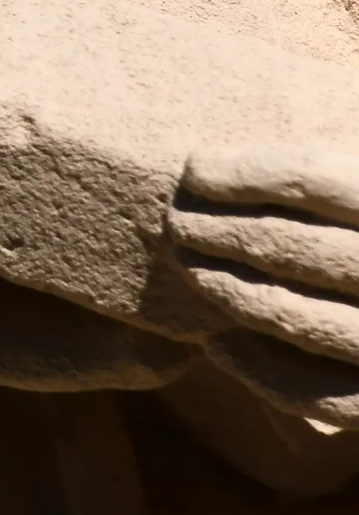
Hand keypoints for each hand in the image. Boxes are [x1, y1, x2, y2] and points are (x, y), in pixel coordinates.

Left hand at [169, 146, 358, 424]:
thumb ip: (342, 149)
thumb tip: (274, 119)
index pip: (317, 179)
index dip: (248, 173)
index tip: (193, 169)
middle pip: (301, 248)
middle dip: (226, 234)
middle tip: (172, 220)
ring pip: (305, 319)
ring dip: (235, 294)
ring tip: (188, 267)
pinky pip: (324, 394)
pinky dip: (265, 373)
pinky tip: (220, 345)